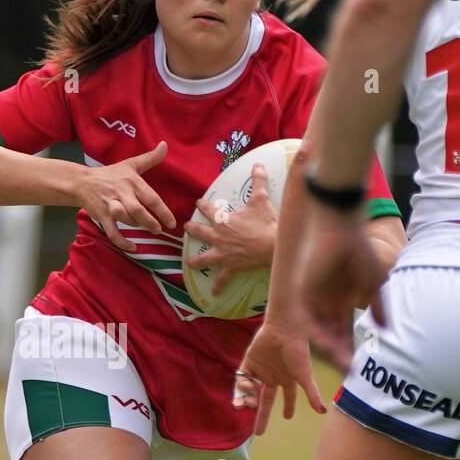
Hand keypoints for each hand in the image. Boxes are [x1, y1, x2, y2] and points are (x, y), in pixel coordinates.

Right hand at [78, 141, 173, 251]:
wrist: (83, 182)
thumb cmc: (110, 174)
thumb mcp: (131, 164)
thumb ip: (150, 158)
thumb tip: (165, 144)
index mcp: (132, 182)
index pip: (151, 198)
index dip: (163, 211)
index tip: (172, 223)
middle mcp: (122, 193)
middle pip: (138, 210)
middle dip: (150, 222)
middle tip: (159, 229)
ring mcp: (111, 206)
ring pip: (126, 220)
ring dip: (137, 227)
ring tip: (146, 231)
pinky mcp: (102, 216)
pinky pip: (112, 232)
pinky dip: (122, 242)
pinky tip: (133, 247)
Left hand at [183, 163, 276, 294]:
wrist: (273, 245)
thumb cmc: (266, 222)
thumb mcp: (261, 199)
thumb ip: (258, 181)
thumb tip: (258, 164)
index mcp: (223, 219)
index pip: (208, 208)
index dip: (203, 204)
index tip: (198, 202)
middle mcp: (219, 236)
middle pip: (200, 231)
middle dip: (192, 229)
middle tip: (186, 228)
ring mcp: (223, 253)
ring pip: (204, 258)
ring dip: (196, 260)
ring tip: (189, 262)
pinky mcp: (231, 267)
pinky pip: (223, 278)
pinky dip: (218, 286)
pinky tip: (213, 294)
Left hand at [232, 317, 326, 434]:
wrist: (284, 329)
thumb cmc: (297, 351)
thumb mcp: (305, 375)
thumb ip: (312, 394)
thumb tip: (323, 411)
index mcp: (287, 379)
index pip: (288, 397)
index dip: (288, 407)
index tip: (287, 418)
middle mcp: (273, 376)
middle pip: (266, 401)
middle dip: (262, 416)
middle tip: (259, 433)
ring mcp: (261, 369)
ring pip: (252, 391)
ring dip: (248, 400)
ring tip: (247, 405)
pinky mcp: (249, 361)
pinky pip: (241, 377)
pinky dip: (240, 387)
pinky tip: (244, 391)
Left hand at [299, 207, 386, 370]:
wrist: (342, 226)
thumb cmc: (358, 249)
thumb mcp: (373, 283)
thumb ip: (378, 306)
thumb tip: (386, 328)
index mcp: (338, 301)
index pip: (342, 332)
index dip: (349, 348)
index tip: (359, 365)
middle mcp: (323, 303)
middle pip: (330, 336)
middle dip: (339, 354)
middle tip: (349, 371)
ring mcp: (312, 298)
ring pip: (318, 330)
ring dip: (329, 348)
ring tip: (341, 362)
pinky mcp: (302, 290)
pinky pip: (307, 317)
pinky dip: (316, 331)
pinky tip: (326, 344)